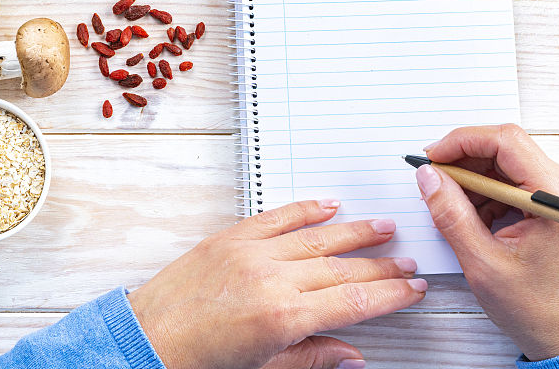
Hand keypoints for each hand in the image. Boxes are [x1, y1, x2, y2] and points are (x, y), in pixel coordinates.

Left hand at [128, 200, 427, 368]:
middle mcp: (270, 279)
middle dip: (381, 266)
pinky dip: (304, 208)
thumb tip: (352, 356)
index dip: (390, 294)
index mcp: (283, 317)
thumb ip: (312, 357)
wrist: (147, 339)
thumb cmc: (196, 360)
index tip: (411, 288)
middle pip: (343, 268)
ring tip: (383, 227)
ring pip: (317, 237)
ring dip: (355, 231)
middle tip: (408, 262)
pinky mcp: (230, 238)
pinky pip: (276, 217)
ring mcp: (250, 253)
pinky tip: (328, 205)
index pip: (354, 301)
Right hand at [417, 124, 558, 360]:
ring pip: (508, 163)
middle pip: (507, 149)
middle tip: (434, 180)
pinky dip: (488, 192)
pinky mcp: (558, 204)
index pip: (507, 142)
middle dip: (465, 161)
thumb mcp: (481, 261)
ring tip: (455, 210)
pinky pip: (516, 180)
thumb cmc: (534, 308)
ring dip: (475, 179)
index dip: (463, 141)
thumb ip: (451, 212)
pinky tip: (474, 218)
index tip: (432, 156)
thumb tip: (428, 175)